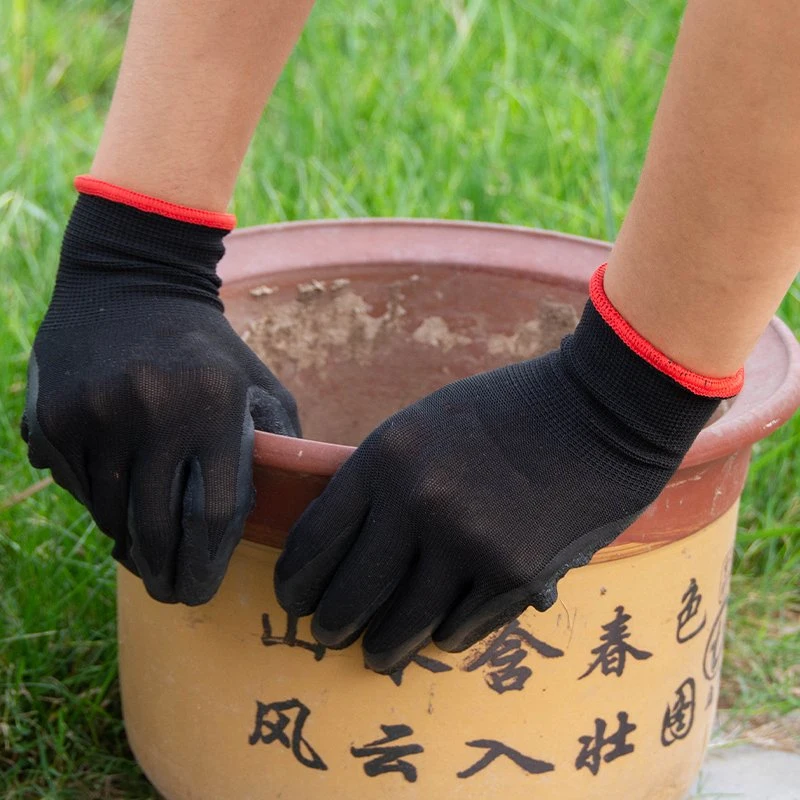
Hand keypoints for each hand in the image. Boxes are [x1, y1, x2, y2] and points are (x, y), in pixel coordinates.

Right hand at [22, 184, 299, 604]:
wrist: (131, 283)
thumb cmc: (210, 349)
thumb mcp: (259, 384)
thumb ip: (279, 445)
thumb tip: (281, 514)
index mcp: (214, 406)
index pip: (212, 512)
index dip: (207, 563)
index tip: (202, 591)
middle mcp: (152, 410)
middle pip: (157, 525)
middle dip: (166, 572)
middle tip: (172, 593)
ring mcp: (96, 413)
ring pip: (111, 512)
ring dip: (129, 540)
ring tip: (147, 554)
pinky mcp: (53, 417)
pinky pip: (77, 487)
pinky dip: (98, 504)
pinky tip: (118, 503)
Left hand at [274, 269, 732, 673]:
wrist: (597, 412)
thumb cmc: (504, 413)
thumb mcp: (424, 426)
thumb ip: (381, 481)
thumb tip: (343, 546)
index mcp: (385, 456)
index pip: (314, 541)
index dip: (295, 581)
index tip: (292, 599)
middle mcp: (418, 502)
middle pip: (348, 594)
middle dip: (330, 625)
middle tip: (326, 635)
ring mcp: (467, 543)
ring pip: (400, 626)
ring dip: (381, 648)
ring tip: (376, 654)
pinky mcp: (514, 576)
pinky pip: (458, 631)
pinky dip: (443, 637)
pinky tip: (437, 633)